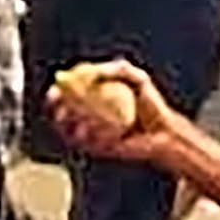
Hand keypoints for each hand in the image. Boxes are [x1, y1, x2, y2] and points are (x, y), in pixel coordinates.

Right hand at [44, 58, 165, 159]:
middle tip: (61, 106)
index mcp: (94, 97)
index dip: (57, 92)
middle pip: (62, 115)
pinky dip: (95, 135)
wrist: (163, 131)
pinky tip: (109, 131)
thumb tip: (92, 72)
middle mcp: (89, 117)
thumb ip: (117, 70)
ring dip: (75, 125)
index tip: (56, 88)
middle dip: (56, 111)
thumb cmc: (151, 103)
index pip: (68, 93)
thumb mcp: (137, 78)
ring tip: (91, 120)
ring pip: (71, 132)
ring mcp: (92, 135)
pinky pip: (89, 143)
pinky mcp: (98, 150)